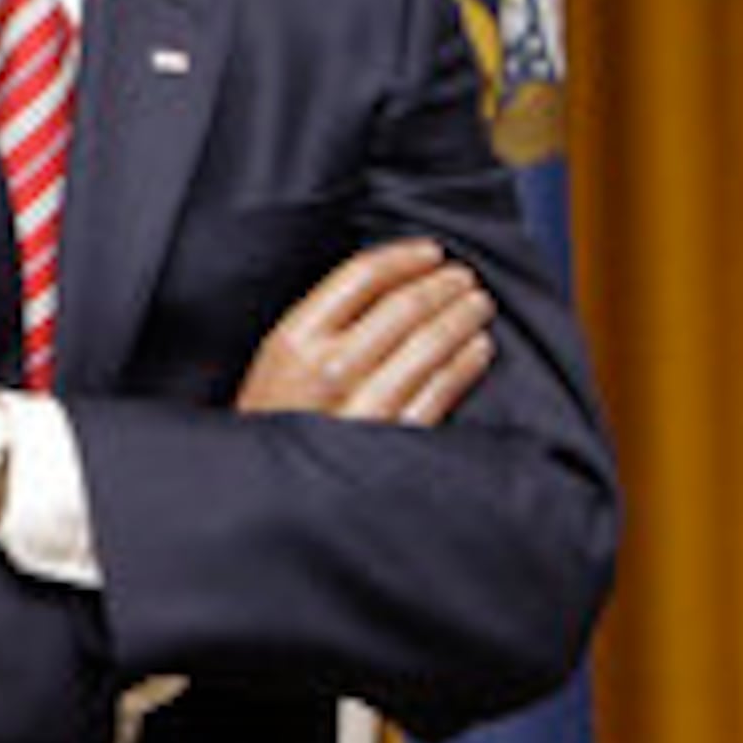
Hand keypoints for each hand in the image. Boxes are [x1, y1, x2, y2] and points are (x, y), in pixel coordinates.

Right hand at [237, 239, 493, 426]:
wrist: (263, 491)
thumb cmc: (271, 421)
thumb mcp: (274, 362)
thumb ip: (320, 324)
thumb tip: (388, 282)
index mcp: (295, 340)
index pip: (361, 277)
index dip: (404, 257)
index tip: (430, 251)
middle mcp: (331, 368)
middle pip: (404, 306)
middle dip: (443, 285)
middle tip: (463, 277)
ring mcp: (365, 404)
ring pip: (430, 343)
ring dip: (462, 317)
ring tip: (477, 305)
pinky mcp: (395, 438)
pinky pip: (442, 390)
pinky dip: (466, 363)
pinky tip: (478, 349)